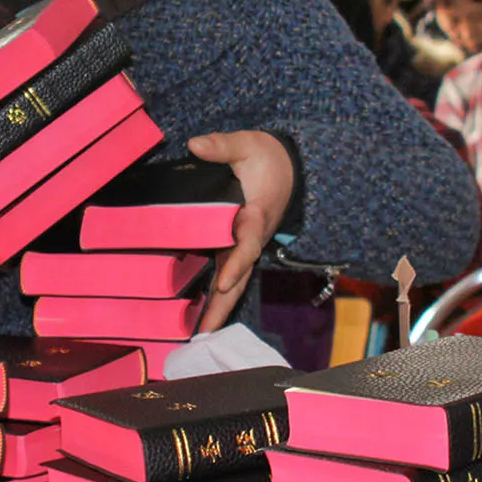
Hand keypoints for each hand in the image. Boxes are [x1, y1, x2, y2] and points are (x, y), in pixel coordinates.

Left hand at [188, 131, 293, 332]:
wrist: (287, 169)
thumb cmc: (266, 158)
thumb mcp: (248, 145)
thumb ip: (223, 146)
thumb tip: (195, 144)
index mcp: (255, 216)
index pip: (247, 244)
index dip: (237, 262)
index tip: (225, 281)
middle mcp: (251, 239)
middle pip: (238, 277)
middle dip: (223, 305)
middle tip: (204, 333)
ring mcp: (243, 247)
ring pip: (231, 282)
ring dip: (216, 309)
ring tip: (196, 337)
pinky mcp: (234, 248)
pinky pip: (224, 275)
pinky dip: (212, 296)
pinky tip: (194, 316)